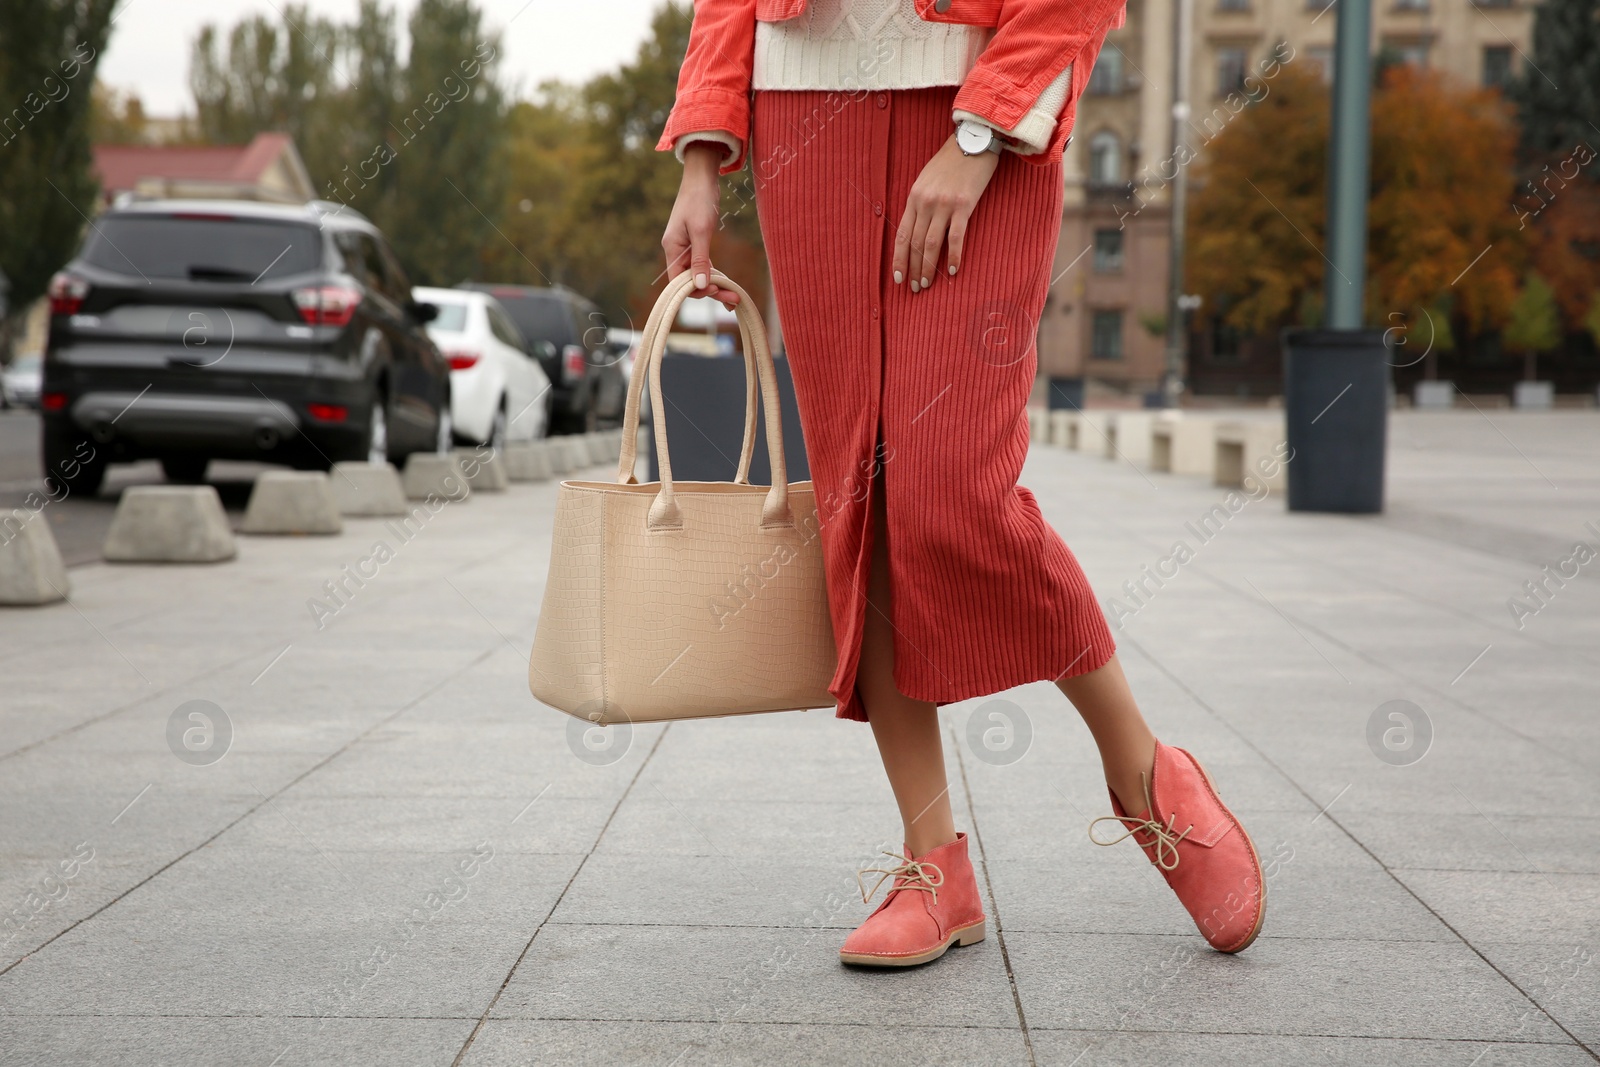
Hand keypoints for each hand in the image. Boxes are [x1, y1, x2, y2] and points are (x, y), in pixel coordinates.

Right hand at [661, 143, 740, 308]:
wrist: (701, 178)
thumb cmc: (699, 201)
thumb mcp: (701, 231)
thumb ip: (700, 259)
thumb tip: (699, 285)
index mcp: (672, 249)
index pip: (677, 282)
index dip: (695, 291)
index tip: (716, 291)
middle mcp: (676, 251)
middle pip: (689, 281)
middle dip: (710, 292)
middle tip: (734, 300)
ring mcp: (685, 248)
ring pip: (698, 275)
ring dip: (715, 286)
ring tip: (735, 297)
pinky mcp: (695, 244)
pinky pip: (702, 266)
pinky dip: (714, 275)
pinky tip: (727, 283)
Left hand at [893, 132, 1000, 292]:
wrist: (973, 141)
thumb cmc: (951, 162)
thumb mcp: (926, 180)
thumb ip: (920, 203)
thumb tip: (916, 228)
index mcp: (914, 197)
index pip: (902, 235)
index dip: (899, 259)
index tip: (898, 277)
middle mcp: (925, 203)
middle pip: (915, 244)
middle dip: (912, 269)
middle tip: (915, 288)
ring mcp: (944, 205)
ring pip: (931, 244)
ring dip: (928, 267)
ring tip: (927, 283)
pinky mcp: (963, 205)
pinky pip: (956, 237)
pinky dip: (953, 255)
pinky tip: (953, 270)